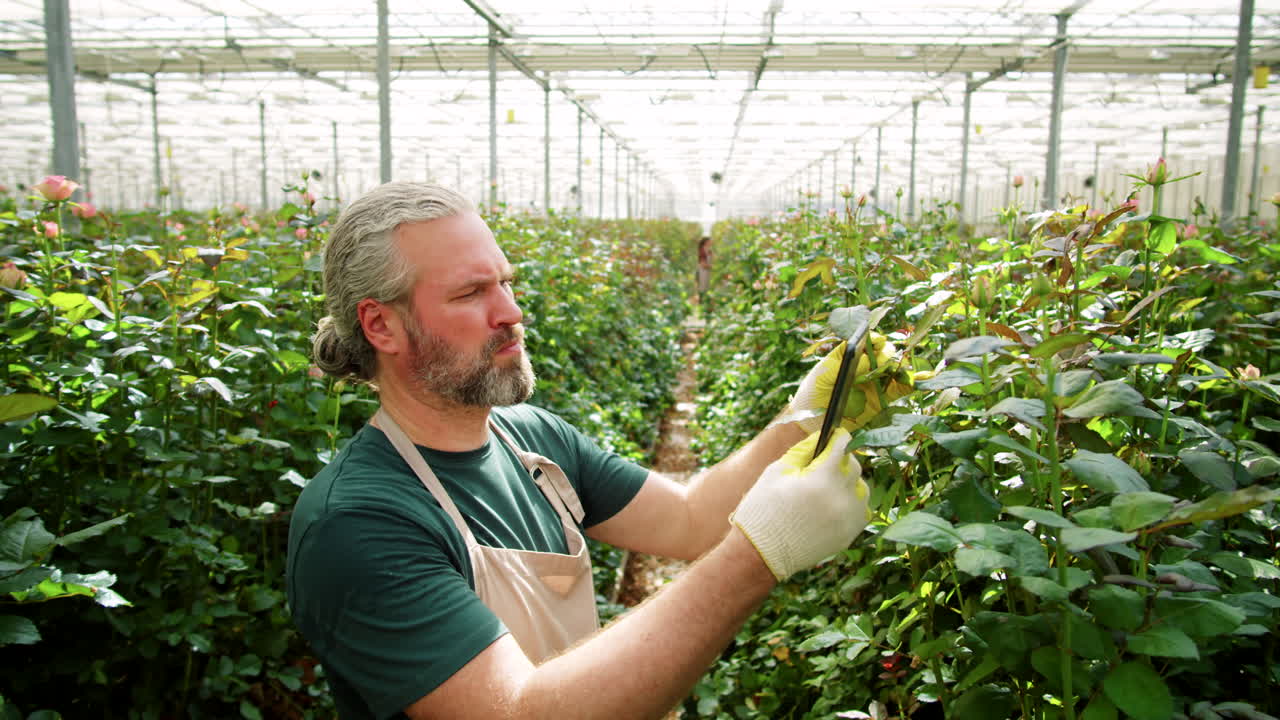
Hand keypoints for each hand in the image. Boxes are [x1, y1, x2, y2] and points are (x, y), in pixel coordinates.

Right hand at [730, 428, 870, 580]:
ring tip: (831, 485)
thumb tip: (821, 437)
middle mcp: (841, 498)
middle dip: (842, 459)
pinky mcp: (848, 536)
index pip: (842, 446)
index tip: (836, 434)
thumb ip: (802, 451)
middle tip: (827, 461)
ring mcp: (847, 519)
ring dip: (850, 482)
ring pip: (862, 489)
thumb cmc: (762, 509)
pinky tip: (836, 503)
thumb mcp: (776, 472)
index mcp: (822, 478)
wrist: (760, 553)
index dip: (839, 437)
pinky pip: (862, 512)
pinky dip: (853, 504)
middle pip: (854, 467)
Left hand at [788, 333, 912, 432]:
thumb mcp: (820, 377)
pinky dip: (913, 384)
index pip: (867, 343)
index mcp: (851, 357)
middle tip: (887, 365)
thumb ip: (838, 365)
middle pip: (885, 355)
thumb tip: (864, 359)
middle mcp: (866, 367)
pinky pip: (901, 390)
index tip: (878, 342)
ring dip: (906, 369)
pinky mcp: (883, 401)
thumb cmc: (812, 395)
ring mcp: (876, 383)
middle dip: (889, 357)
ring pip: (896, 371)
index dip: (875, 340)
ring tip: (914, 372)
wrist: (811, 425)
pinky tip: (924, 380)